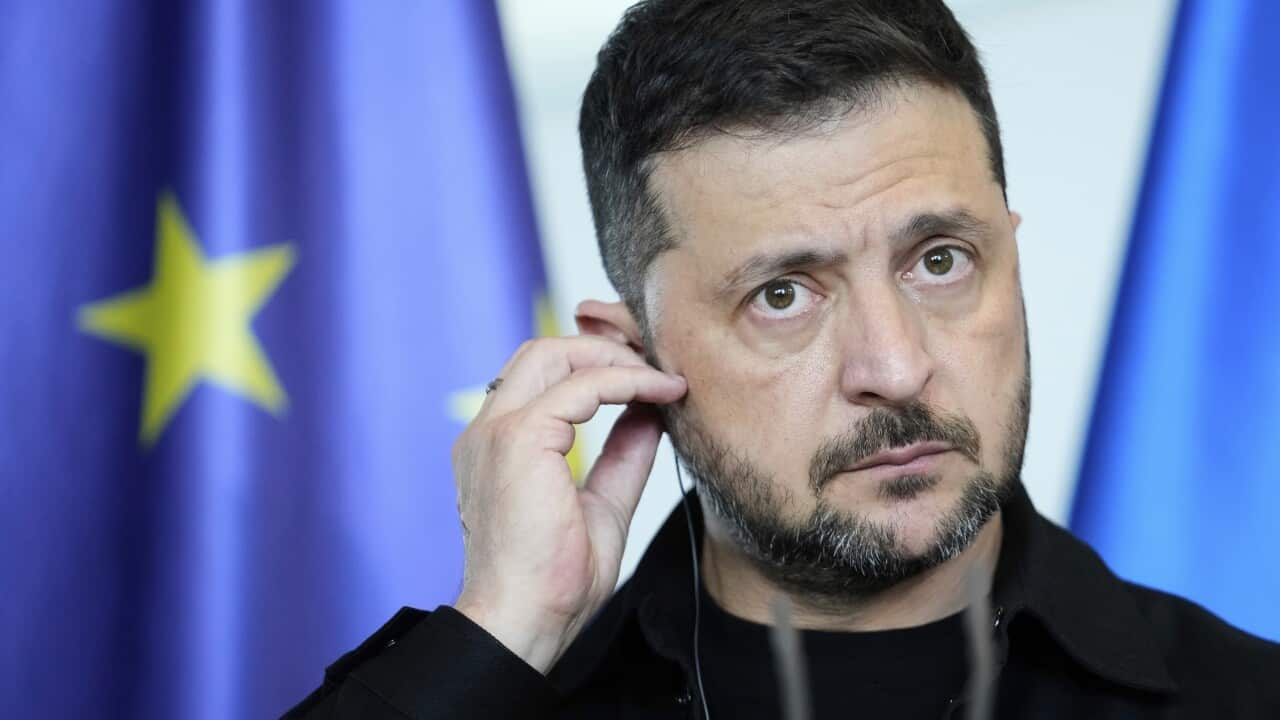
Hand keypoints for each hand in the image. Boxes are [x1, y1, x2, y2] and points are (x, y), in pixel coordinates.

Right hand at [451, 335, 686, 673]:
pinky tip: (661, 393)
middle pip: (543, 351)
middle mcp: (487, 431)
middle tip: (657, 364)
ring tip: (664, 378)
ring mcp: (497, 431)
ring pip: (555, 354)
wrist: (524, 622)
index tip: (647, 376)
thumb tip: (651, 414)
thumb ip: (622, 455)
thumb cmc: (553, 582)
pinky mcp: (519, 439)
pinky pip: (581, 387)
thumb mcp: (602, 504)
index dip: (594, 364)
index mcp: (497, 446)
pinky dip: (627, 382)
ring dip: (617, 358)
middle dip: (605, 347)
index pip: (540, 376)